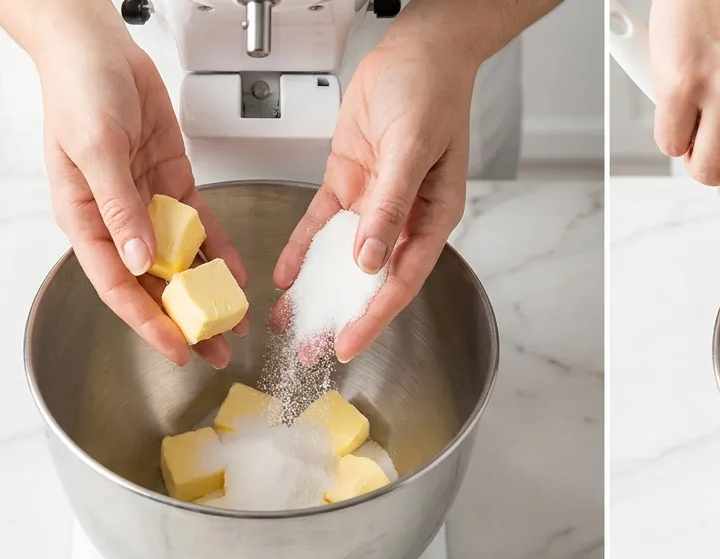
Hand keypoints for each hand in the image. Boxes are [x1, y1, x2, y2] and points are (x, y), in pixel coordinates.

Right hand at [38, 36, 246, 368]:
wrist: (98, 50)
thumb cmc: (79, 92)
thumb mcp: (96, 150)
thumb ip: (120, 207)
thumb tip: (141, 258)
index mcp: (84, 220)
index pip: (118, 286)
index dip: (147, 323)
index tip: (176, 349)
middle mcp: (117, 220)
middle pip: (153, 285)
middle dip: (185, 321)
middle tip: (216, 351)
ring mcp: (148, 204)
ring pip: (182, 262)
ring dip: (207, 293)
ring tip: (235, 324)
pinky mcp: (174, 185)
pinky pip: (201, 227)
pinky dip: (219, 250)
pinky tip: (238, 273)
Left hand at [273, 33, 475, 362]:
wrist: (416, 50)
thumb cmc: (432, 91)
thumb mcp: (412, 149)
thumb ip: (391, 206)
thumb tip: (368, 258)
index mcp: (434, 215)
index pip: (401, 279)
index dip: (374, 315)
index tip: (349, 342)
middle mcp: (404, 216)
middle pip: (369, 278)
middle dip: (341, 314)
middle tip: (312, 348)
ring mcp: (374, 200)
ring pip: (340, 257)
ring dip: (317, 288)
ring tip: (291, 322)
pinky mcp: (349, 181)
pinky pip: (321, 224)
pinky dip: (302, 249)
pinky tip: (285, 274)